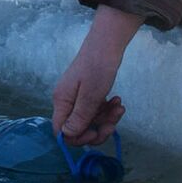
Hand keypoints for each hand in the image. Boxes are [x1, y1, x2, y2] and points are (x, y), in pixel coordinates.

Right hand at [51, 5, 142, 142]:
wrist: (107, 45)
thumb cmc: (97, 68)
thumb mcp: (90, 96)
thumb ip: (79, 118)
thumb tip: (67, 136)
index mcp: (62, 101)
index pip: (62, 131)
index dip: (78, 137)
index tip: (96, 132)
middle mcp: (67, 102)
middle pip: (78, 129)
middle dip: (99, 128)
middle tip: (114, 122)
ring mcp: (77, 99)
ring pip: (90, 121)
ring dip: (106, 119)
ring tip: (119, 107)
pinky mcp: (87, 95)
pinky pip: (96, 111)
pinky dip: (107, 110)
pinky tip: (117, 102)